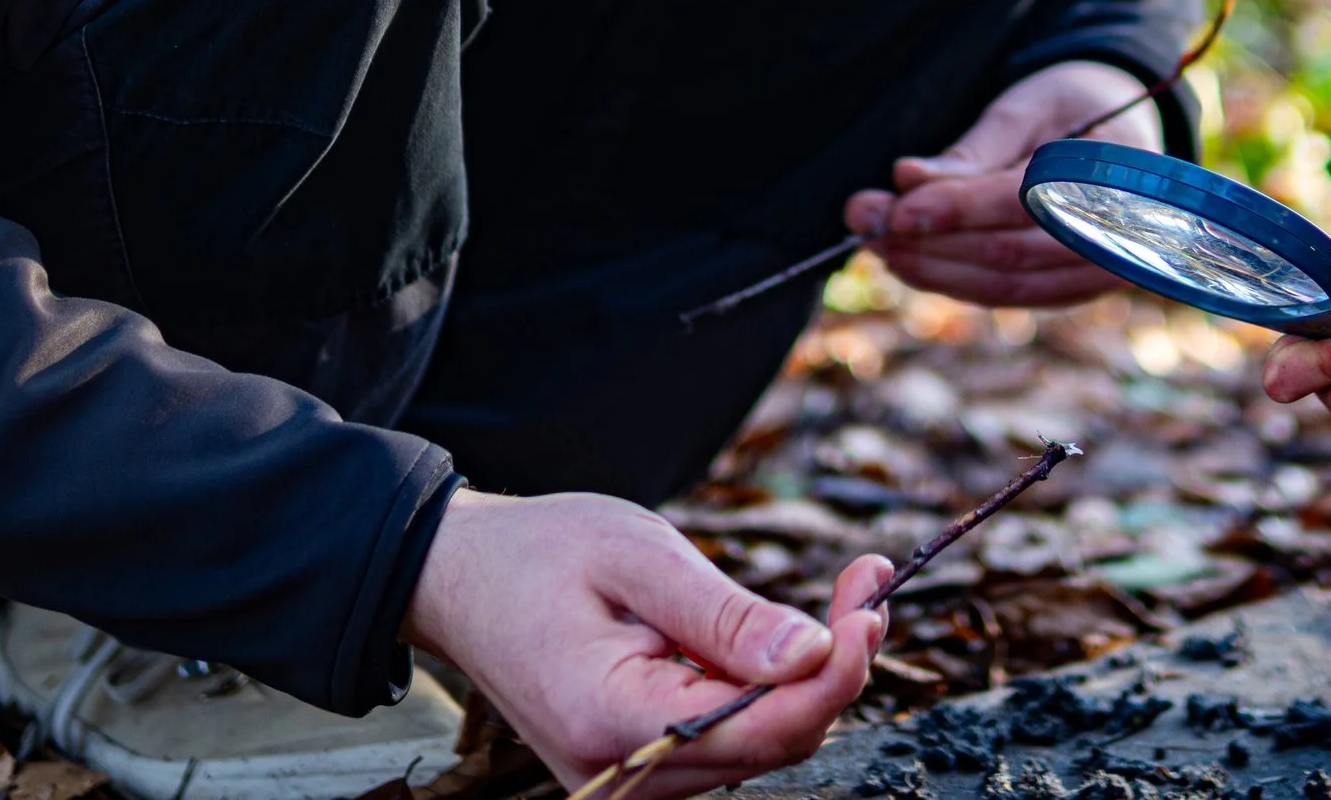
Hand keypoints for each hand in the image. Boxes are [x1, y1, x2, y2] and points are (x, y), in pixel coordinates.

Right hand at [403, 490, 890, 799]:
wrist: (459, 580)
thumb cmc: (541, 553)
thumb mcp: (637, 555)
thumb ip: (724, 615)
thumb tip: (813, 654)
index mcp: (608, 719)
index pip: (759, 728)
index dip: (834, 674)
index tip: (870, 603)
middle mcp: (620, 773)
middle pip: (772, 744)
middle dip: (835, 666)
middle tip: (867, 581)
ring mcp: (629, 779)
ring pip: (760, 746)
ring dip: (810, 678)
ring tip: (841, 599)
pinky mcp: (641, 765)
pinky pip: (731, 739)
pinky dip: (770, 689)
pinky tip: (783, 636)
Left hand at [844, 61, 1162, 306]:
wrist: (1120, 127)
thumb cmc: (1071, 106)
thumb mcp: (1027, 105)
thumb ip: (974, 149)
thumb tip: (908, 180)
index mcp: (1121, 174)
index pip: (1028, 202)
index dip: (959, 210)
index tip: (897, 211)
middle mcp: (1121, 236)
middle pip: (1011, 255)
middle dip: (930, 242)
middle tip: (864, 218)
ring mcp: (1098, 273)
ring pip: (1004, 286)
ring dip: (931, 269)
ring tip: (875, 238)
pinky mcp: (1069, 289)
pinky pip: (1006, 296)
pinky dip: (952, 281)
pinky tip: (907, 260)